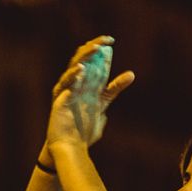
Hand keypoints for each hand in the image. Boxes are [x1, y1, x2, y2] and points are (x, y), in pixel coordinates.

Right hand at [45, 36, 134, 151]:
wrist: (71, 149)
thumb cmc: (84, 134)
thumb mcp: (103, 109)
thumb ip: (113, 92)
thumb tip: (130, 75)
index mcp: (90, 90)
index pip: (98, 68)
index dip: (104, 56)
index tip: (111, 43)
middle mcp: (79, 88)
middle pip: (87, 63)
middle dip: (96, 50)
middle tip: (106, 39)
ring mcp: (68, 93)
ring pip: (75, 68)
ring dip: (85, 58)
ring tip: (96, 48)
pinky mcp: (60, 101)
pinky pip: (66, 86)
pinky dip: (72, 77)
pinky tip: (81, 69)